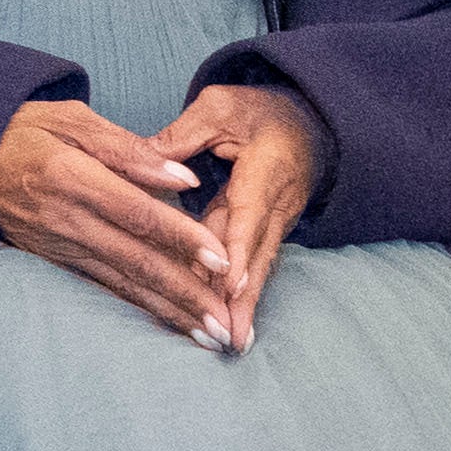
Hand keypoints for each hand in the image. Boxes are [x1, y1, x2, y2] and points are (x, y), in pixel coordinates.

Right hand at [0, 96, 227, 344]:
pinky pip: (102, 290)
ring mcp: (58, 247)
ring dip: (169, 313)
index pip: (138, 213)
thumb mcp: (74, 120)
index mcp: (73, 178)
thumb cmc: (27, 131)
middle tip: (225, 322)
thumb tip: (184, 178)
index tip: (221, 260)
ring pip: (123, 284)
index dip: (182, 238)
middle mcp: (66, 220)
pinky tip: (168, 327)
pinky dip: (138, 310)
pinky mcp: (54, 263)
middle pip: (136, 261)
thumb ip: (129, 150)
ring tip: (208, 336)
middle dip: (185, 294)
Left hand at [142, 82, 321, 348]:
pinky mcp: (266, 232)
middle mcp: (277, 202)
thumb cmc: (258, 112)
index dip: (240, 249)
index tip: (229, 282)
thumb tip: (142, 159)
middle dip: (244, 297)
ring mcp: (276, 221)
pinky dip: (241, 295)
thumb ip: (183, 134)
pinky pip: (252, 265)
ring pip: (257, 266)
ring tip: (232, 341)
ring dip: (245, 305)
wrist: (308, 123)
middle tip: (230, 335)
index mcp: (267, 167)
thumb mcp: (220, 108)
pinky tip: (230, 325)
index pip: (251, 212)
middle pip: (258, 253)